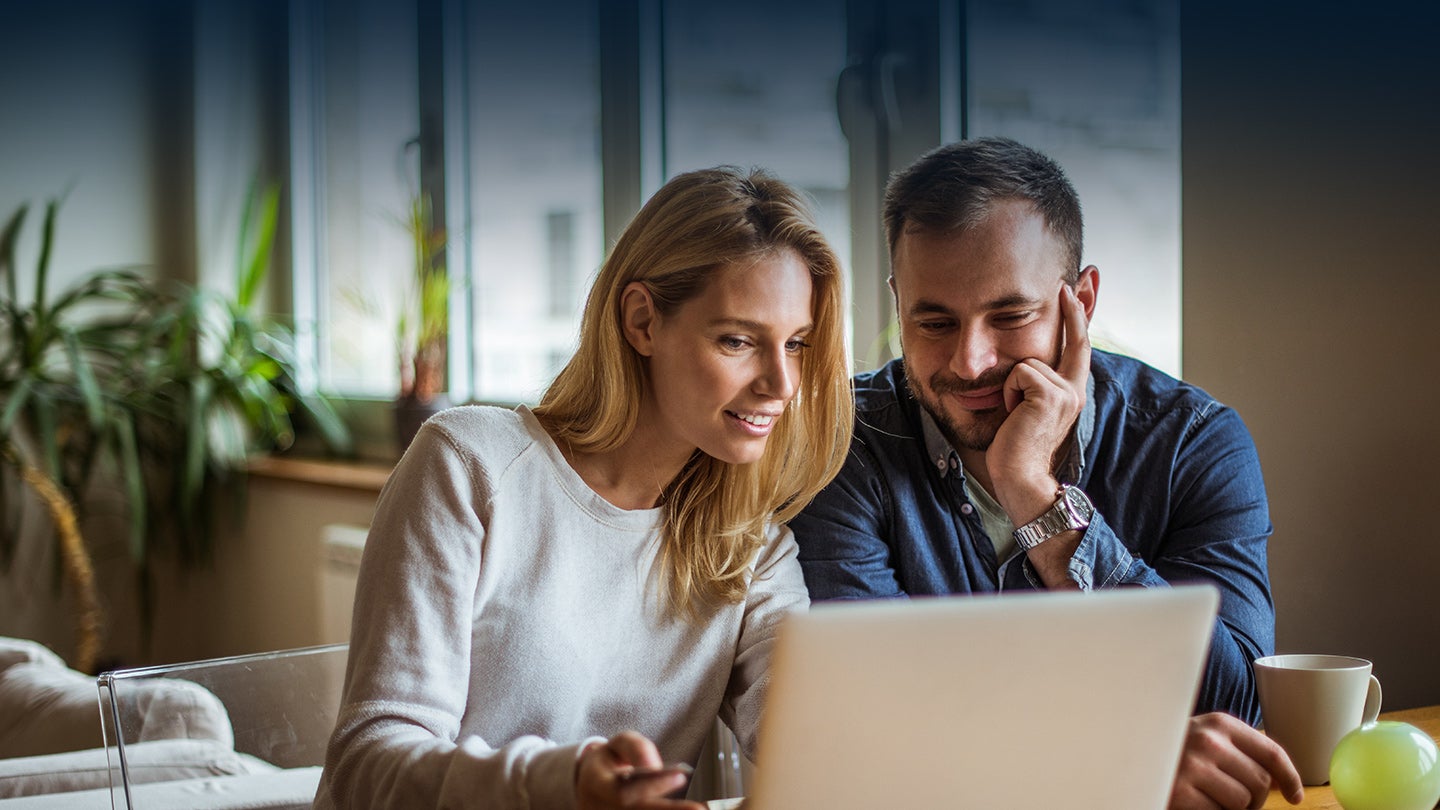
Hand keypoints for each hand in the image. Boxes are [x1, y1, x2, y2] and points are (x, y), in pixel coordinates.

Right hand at [576, 731, 703, 809]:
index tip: (680, 775)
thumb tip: (654, 766)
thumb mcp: (617, 744)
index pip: (624, 791)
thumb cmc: (610, 762)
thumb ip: (636, 748)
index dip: (652, 786)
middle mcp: (602, 808)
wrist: (590, 785)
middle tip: (699, 809)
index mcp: (597, 785)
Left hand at [987, 285, 1089, 585]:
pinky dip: (1008, 391)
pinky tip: (1013, 413)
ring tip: (1014, 412)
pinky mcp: (1051, 396)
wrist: (1020, 477)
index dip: (1079, 318)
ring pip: (1029, 362)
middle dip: (1073, 309)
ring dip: (1012, 385)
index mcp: (1070, 393)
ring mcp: (1066, 393)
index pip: (1078, 348)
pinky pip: (1019, 373)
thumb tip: (1022, 363)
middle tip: (1066, 282)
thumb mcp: (1025, 409)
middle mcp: (1074, 390)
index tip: (1077, 288)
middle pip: (1074, 341)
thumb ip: (1031, 384)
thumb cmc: (1014, 448)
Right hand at [1169, 713, 1303, 809]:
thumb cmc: (1174, 753)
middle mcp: (1209, 741)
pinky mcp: (1181, 792)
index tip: (1295, 796)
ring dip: (1234, 809)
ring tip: (1212, 800)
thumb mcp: (1206, 740)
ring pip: (1244, 802)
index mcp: (1219, 724)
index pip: (1270, 751)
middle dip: (1254, 799)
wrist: (1128, 754)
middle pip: (1260, 782)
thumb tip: (1281, 780)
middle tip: (1232, 801)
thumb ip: (1238, 750)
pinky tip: (1196, 803)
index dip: (1289, 777)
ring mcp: (1193, 766)